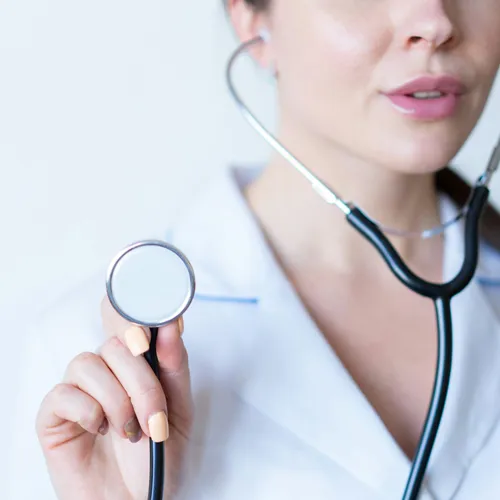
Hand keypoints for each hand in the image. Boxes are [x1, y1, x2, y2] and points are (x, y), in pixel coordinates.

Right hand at [36, 296, 192, 499]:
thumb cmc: (159, 457)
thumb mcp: (180, 409)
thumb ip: (175, 366)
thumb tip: (172, 324)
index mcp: (136, 363)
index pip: (125, 320)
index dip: (132, 315)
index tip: (150, 335)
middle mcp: (107, 371)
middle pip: (114, 344)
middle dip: (141, 382)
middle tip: (154, 418)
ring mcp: (79, 391)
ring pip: (88, 363)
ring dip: (117, 400)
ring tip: (131, 432)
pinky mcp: (54, 416)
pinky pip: (63, 394)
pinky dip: (88, 412)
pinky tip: (101, 431)